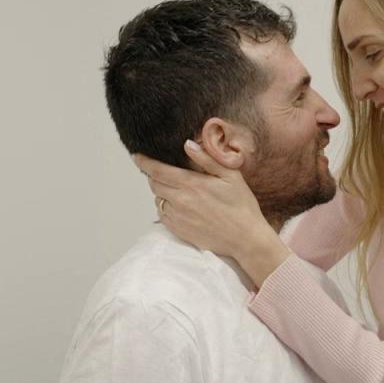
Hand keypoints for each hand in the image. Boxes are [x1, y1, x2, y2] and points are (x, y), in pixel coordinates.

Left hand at [132, 140, 289, 284]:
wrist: (246, 238)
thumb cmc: (241, 205)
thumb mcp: (230, 175)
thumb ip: (207, 158)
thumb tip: (188, 144)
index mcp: (191, 184)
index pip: (157, 170)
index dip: (144, 162)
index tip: (137, 156)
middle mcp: (180, 201)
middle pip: (154, 184)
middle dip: (155, 176)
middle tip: (166, 172)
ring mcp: (178, 217)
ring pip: (158, 199)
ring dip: (163, 192)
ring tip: (181, 191)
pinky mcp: (178, 230)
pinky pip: (163, 215)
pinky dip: (167, 207)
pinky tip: (183, 206)